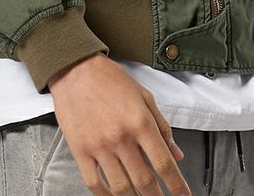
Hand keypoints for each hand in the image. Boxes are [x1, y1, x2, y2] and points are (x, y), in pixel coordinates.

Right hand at [47, 52, 191, 195]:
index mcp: (140, 121)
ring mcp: (99, 146)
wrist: (76, 69)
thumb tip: (176, 154)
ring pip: (121, 188)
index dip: (177, 186)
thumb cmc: (110, 79)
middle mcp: (121, 136)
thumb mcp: (144, 96)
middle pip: (144, 181)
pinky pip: (94, 183)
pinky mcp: (80, 150)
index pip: (163, 163)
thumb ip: (162, 126)